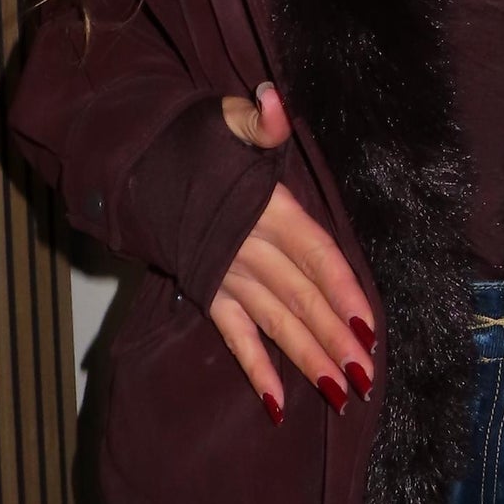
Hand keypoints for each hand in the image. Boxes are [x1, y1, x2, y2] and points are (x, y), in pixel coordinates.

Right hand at [210, 83, 375, 426]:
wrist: (135, 161)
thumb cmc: (193, 140)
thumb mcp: (230, 119)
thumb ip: (261, 121)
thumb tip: (273, 100)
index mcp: (266, 207)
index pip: (314, 253)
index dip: (341, 288)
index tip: (367, 325)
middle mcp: (248, 246)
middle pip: (300, 298)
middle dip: (334, 340)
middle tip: (366, 379)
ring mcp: (226, 273)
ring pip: (274, 322)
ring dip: (306, 359)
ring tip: (340, 394)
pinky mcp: (205, 288)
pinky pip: (233, 333)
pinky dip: (254, 367)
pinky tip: (274, 403)